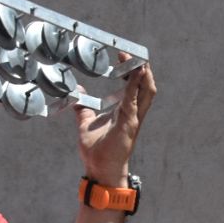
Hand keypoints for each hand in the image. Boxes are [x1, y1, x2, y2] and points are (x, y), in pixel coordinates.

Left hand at [75, 61, 155, 182]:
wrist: (99, 168)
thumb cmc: (97, 151)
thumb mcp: (85, 123)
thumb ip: (82, 108)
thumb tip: (76, 93)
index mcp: (124, 112)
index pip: (134, 88)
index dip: (132, 72)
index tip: (123, 57)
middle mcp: (133, 113)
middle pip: (145, 86)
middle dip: (142, 69)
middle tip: (131, 54)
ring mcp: (133, 118)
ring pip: (147, 91)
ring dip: (144, 74)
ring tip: (138, 59)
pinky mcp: (130, 122)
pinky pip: (134, 98)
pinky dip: (135, 84)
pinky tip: (134, 72)